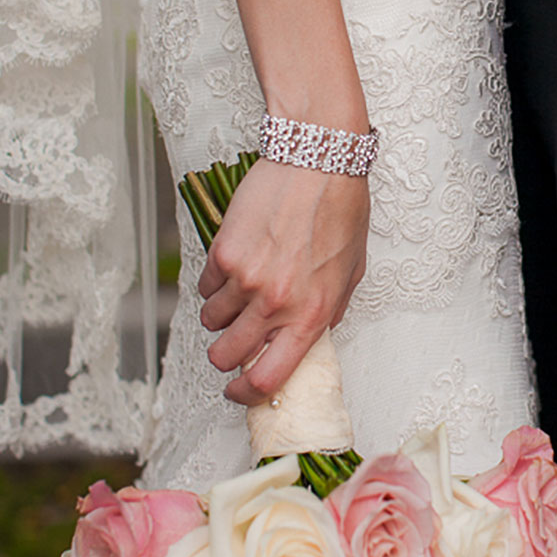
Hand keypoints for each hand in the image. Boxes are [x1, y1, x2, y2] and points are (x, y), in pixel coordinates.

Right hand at [197, 157, 367, 406]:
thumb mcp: (351, 272)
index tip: (239, 392)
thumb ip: (328, 312)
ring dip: (221, 315)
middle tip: (232, 343)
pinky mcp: (223, 252)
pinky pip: (205, 285)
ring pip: (211, 320)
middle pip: (227, 356)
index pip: (267, 378)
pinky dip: (215, 282)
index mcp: (311, 315)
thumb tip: (306, 338)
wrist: (318, 161)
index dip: (246, 395)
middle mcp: (275, 303)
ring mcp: (246, 279)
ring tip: (241, 291)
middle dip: (225, 356)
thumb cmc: (341, 211)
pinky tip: (236, 262)